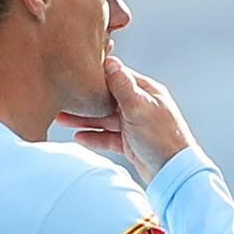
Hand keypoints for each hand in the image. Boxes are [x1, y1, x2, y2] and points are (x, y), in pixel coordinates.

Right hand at [57, 56, 195, 183]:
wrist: (173, 171)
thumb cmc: (162, 137)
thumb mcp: (139, 107)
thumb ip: (123, 86)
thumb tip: (111, 61)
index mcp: (146, 92)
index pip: (118, 77)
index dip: (98, 75)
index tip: (76, 73)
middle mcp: (140, 106)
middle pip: (107, 99)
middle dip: (85, 100)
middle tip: (62, 98)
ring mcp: (135, 125)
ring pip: (104, 119)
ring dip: (84, 119)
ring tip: (61, 118)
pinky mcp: (131, 144)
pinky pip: (108, 137)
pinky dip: (94, 137)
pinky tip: (78, 137)